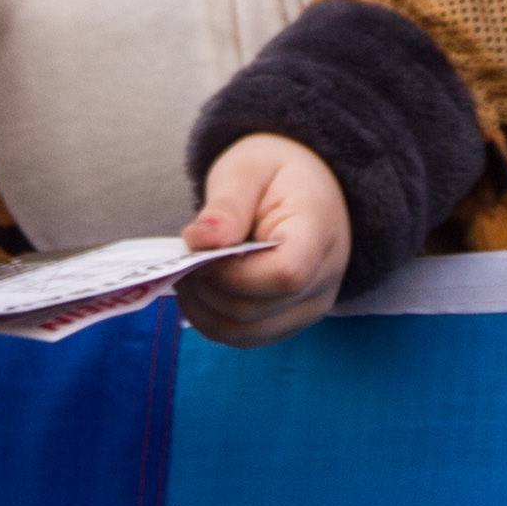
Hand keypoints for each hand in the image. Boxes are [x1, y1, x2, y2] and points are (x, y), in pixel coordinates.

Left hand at [176, 132, 349, 346]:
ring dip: (203, 308)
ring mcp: (309, 307)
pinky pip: (243, 336)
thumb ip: (226, 206)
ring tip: (189, 271)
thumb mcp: (249, 169)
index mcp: (320, 232)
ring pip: (243, 333)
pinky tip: (202, 287)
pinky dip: (211, 318)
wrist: (307, 186)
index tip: (200, 250)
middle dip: (207, 288)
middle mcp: (324, 280)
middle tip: (182, 257)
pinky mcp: (288, 321)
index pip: (286, 275)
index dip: (233, 273)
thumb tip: (198, 242)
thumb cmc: (276, 173)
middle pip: (255, 310)